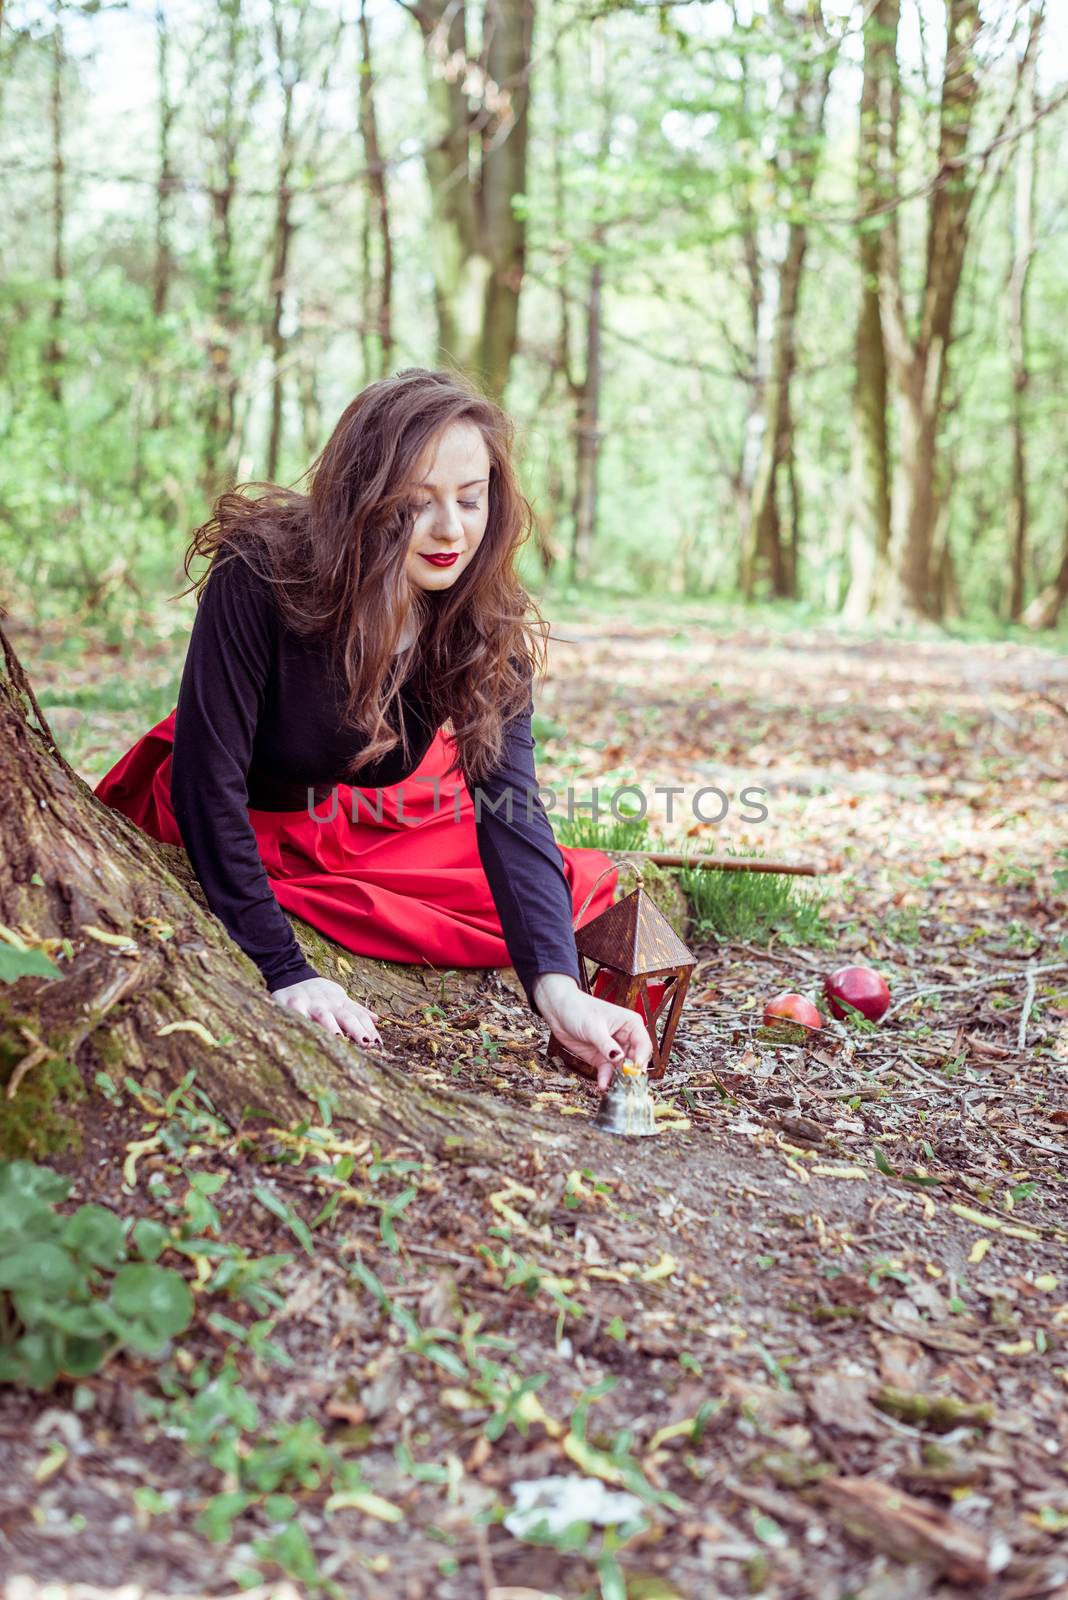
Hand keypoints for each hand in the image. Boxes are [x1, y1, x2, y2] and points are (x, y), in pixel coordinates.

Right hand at [270, 976, 381, 1046]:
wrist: (291, 974)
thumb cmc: (319, 991)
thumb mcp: (339, 997)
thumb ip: (357, 1009)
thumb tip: (377, 1019)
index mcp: (341, 1002)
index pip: (359, 1015)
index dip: (369, 1028)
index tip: (378, 1043)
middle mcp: (329, 1003)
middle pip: (345, 1016)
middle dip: (357, 1030)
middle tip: (367, 1044)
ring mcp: (311, 1003)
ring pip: (324, 1016)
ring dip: (332, 1026)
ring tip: (340, 1038)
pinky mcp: (293, 1004)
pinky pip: (299, 1014)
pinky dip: (304, 1021)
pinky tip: (308, 1032)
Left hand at [533, 973, 651, 1090]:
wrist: (558, 1011)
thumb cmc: (579, 1009)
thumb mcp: (593, 1027)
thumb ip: (606, 1044)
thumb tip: (619, 1058)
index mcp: (631, 1024)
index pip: (643, 1044)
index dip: (642, 1058)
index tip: (636, 1069)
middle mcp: (626, 1038)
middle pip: (636, 1059)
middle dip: (632, 1072)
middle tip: (627, 1084)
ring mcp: (614, 1049)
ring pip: (623, 1068)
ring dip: (619, 1079)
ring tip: (615, 1088)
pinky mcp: (602, 1058)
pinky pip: (608, 1071)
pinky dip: (606, 1079)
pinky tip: (602, 1084)